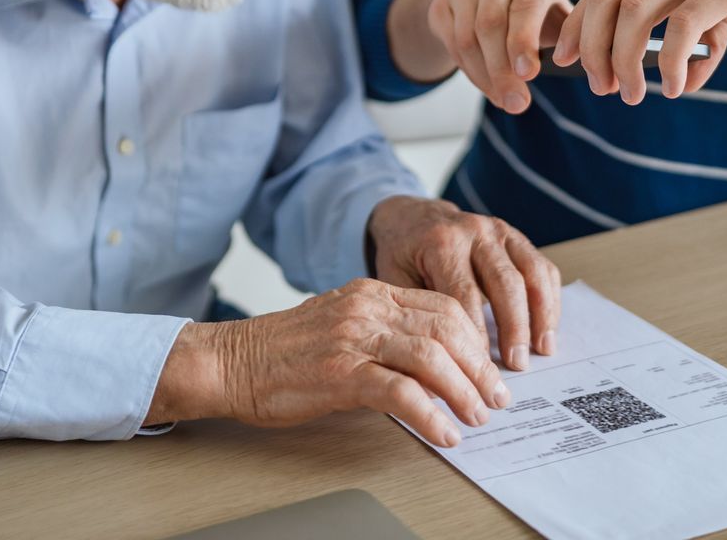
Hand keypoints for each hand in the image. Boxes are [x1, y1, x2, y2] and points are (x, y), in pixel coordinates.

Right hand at [148, 279, 511, 446]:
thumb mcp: (341, 325)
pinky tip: (442, 433)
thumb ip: (384, 333)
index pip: (443, 305)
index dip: (476, 339)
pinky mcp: (340, 373)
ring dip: (463, 392)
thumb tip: (433, 364)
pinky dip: (430, 416)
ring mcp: (354, 338)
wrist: (231, 362)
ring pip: (431, 357)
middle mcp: (368, 307)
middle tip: (495, 399)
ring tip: (475, 418)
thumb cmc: (283, 352)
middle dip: (480, 368)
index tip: (490, 370)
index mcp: (371, 292)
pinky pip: (401, 392)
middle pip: (447, 328)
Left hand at [368, 195, 560, 370]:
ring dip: (542, 314)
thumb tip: (431, 367)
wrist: (411, 217)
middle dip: (515, 327)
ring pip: (531, 273)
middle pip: (505, 283)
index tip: (483, 368)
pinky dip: (550, 298)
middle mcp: (474, 232)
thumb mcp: (394, 281)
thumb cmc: (401, 256)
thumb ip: (414, 316)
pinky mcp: (515, 236)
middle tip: (518, 365)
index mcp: (441, 244)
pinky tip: (548, 327)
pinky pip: (542, 266)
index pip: (465, 295)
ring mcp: (498, 231)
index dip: (477, 334)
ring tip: (544, 348)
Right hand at [425, 0, 572, 112]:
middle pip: (491, 25)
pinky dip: (470, 72)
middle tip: (517, 104)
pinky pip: (452, 44)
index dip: (524, 41)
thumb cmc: (533, 15)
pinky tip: (488, 87)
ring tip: (505, 101)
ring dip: (486, 76)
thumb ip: (572, 44)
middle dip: (503, 70)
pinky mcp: (442, 2)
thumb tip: (605, 83)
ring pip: (468, 38)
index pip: (526, 6)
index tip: (529, 75)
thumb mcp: (555, 19)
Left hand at [553, 0, 726, 102]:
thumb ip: (704, 30)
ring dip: (625, 60)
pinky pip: (687, 24)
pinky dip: (674, 60)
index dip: (578, 26)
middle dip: (593, 49)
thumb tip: (687, 79)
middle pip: (607, 0)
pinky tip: (677, 87)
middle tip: (600, 87)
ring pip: (636, 12)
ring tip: (632, 94)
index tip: (566, 60)